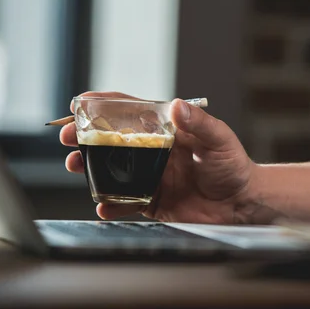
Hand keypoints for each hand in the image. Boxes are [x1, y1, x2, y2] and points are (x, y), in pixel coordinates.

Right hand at [60, 91, 257, 223]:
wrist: (242, 203)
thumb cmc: (233, 165)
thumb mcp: (219, 139)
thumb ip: (199, 123)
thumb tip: (176, 106)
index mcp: (167, 130)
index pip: (131, 111)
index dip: (104, 105)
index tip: (80, 103)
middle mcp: (154, 151)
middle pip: (111, 140)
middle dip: (85, 137)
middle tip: (67, 138)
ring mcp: (150, 176)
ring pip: (111, 169)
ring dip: (89, 167)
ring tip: (75, 165)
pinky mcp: (152, 201)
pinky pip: (124, 202)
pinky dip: (111, 204)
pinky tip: (103, 204)